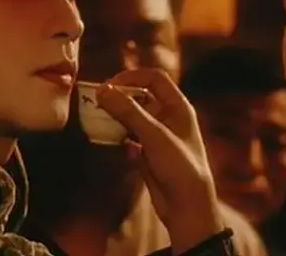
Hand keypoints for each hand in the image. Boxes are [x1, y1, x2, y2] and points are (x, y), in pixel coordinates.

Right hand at [96, 69, 223, 253]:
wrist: (188, 207)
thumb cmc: (179, 166)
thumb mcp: (154, 134)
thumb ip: (128, 111)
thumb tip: (103, 90)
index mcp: (178, 107)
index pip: (154, 78)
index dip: (132, 77)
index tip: (109, 85)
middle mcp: (169, 118)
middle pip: (140, 97)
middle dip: (119, 98)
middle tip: (97, 103)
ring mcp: (159, 137)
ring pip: (133, 119)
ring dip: (116, 118)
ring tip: (99, 121)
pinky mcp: (149, 155)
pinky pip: (130, 139)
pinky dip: (120, 138)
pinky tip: (115, 145)